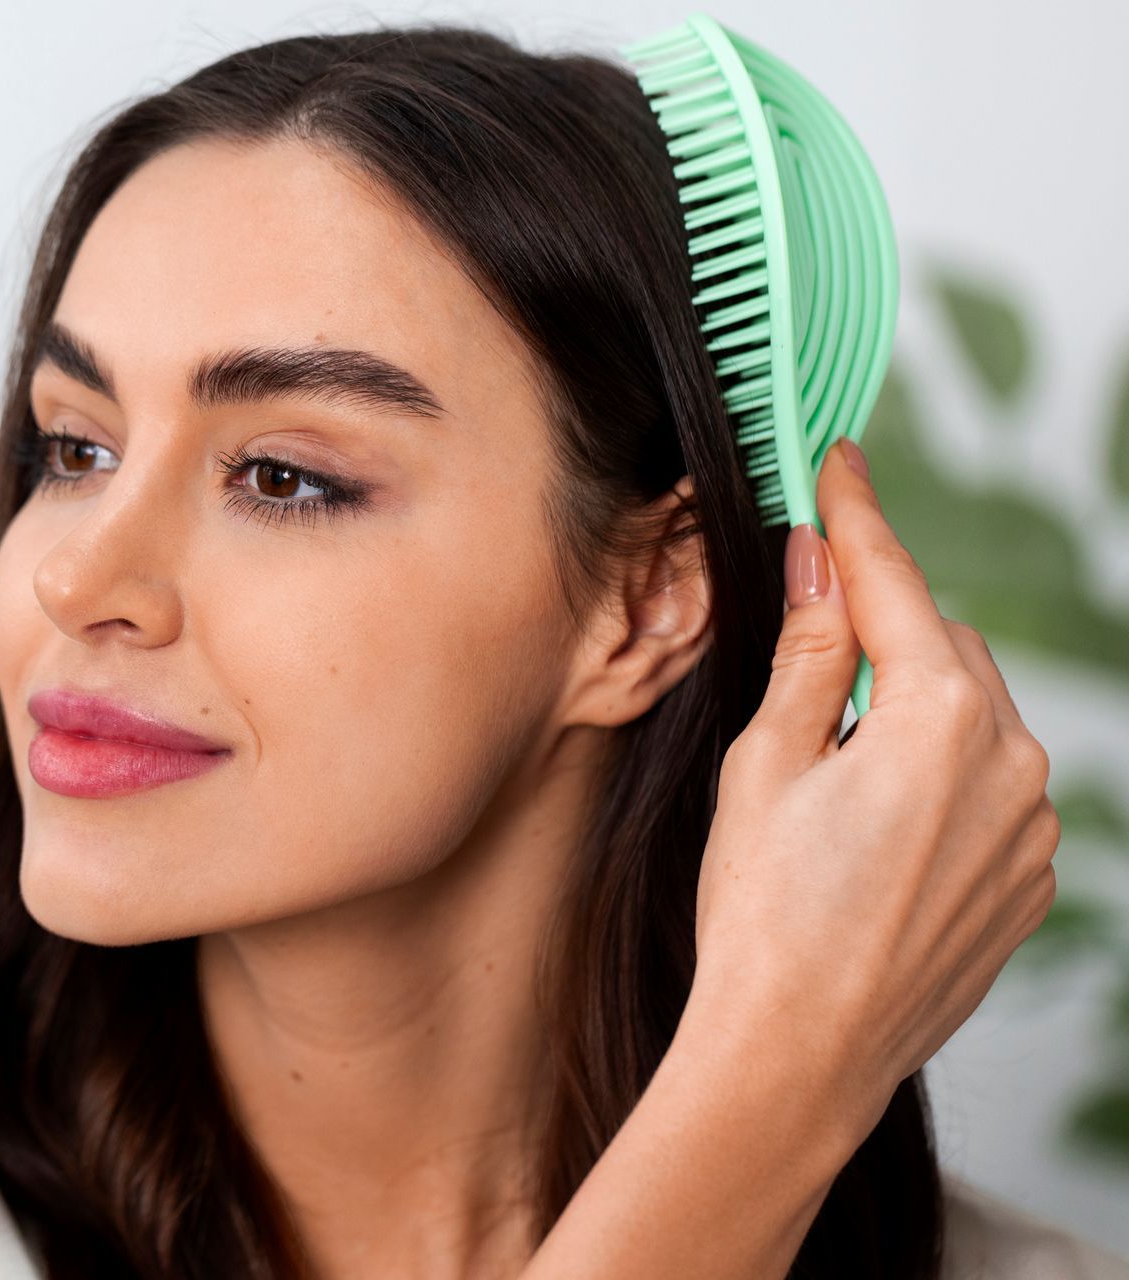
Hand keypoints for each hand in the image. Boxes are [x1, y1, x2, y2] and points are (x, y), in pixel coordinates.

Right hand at [685, 437, 1060, 1141]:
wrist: (799, 1055)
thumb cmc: (764, 915)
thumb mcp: (764, 763)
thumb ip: (806, 650)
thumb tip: (817, 563)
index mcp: (939, 718)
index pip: (894, 584)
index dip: (856, 516)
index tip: (837, 461)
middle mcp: (1013, 763)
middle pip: (945, 648)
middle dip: (883, 632)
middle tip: (807, 642)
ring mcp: (1032, 830)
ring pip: (973, 721)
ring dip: (911, 712)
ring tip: (829, 772)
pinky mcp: (1028, 884)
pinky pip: (991, 792)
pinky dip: (938, 781)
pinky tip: (871, 830)